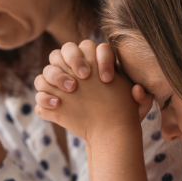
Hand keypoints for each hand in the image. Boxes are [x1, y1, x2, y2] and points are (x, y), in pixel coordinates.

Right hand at [34, 40, 150, 142]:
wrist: (107, 132)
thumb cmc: (122, 115)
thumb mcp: (136, 108)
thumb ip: (141, 98)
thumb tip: (138, 90)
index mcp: (98, 62)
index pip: (97, 48)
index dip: (102, 59)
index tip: (108, 79)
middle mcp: (76, 66)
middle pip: (68, 49)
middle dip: (75, 59)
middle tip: (85, 77)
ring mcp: (60, 79)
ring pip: (50, 65)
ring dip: (58, 74)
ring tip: (71, 90)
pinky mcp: (50, 95)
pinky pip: (40, 89)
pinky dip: (45, 95)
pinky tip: (57, 105)